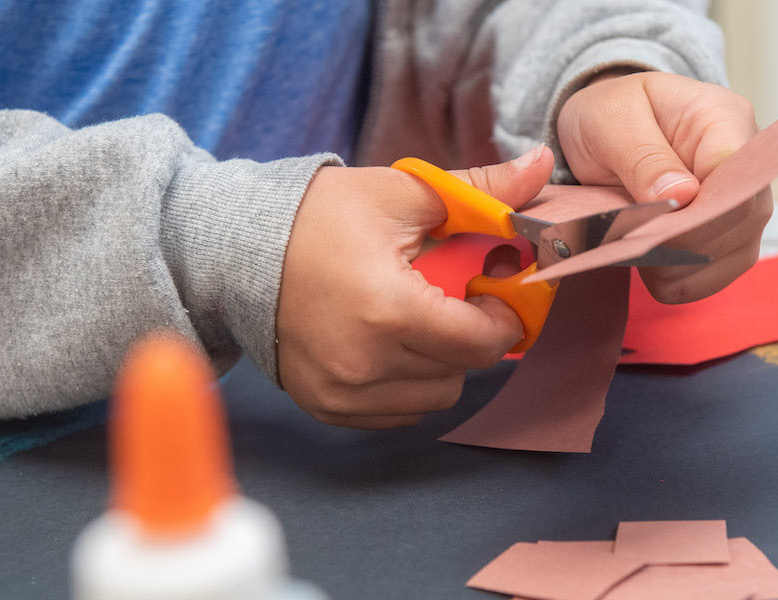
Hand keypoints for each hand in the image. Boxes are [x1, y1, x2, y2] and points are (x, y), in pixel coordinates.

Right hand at [276, 148, 555, 428]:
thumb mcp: (401, 194)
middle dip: (468, 333)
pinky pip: (398, 411)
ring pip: (434, 397)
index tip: (492, 289)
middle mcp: (364, 364)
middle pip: (462, 371)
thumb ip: (480, 192)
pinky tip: (387, 342)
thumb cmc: (317, 218)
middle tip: (450, 295)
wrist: (234, 252)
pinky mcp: (327, 408)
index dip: (501, 316)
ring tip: (415, 318)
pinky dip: (407, 383)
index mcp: (388, 310)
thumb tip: (543, 165)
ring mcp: (342, 393)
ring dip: (440, 362)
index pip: (481, 342)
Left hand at [557, 71, 773, 303]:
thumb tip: (681, 196)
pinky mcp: (730, 234)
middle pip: (742, 220)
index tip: (653, 222)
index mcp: (724, 118)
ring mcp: (743, 202)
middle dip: (686, 243)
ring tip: (640, 257)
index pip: (735, 174)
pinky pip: (721, 273)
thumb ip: (642, 156)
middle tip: (636, 245)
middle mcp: (746, 162)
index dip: (698, 209)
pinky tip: (652, 271)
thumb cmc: (612, 111)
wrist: (609, 123)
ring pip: (736, 254)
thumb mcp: (611, 119)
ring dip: (685, 268)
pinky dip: (686, 281)